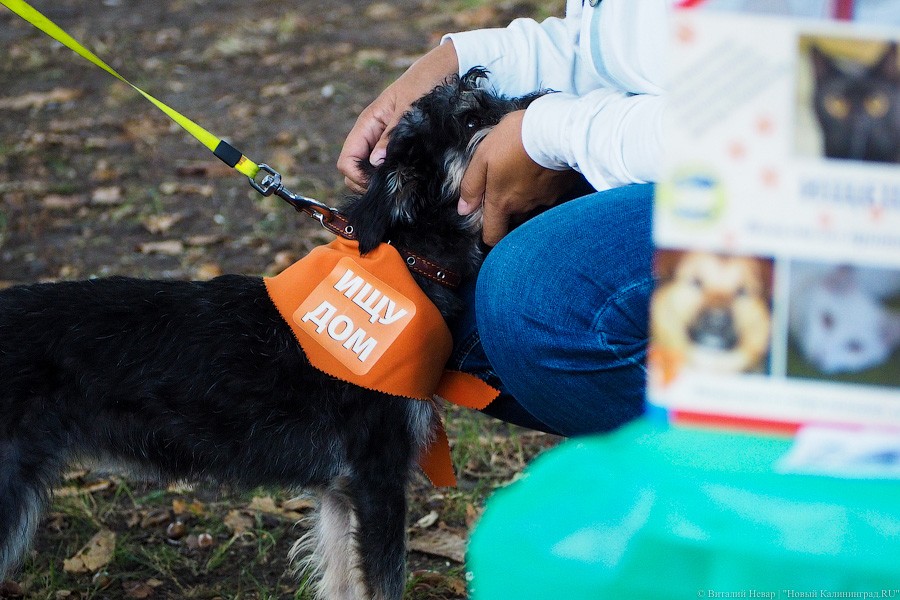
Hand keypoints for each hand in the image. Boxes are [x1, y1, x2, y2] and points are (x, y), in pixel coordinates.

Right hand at [337, 41, 458, 193]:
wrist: (439, 72)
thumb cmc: (422, 84)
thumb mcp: (407, 110)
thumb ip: (390, 136)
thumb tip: (375, 162)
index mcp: (367, 124)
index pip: (346, 161)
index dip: (356, 176)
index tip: (378, 183)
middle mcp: (369, 135)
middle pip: (352, 170)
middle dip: (364, 183)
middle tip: (390, 186)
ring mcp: (380, 141)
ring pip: (366, 171)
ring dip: (377, 180)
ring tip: (399, 181)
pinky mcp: (394, 145)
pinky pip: (383, 166)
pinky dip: (389, 175)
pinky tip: (405, 175)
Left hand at [458, 111, 579, 245]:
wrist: (557, 129)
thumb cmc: (517, 140)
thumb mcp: (483, 157)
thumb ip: (472, 185)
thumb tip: (464, 208)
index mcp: (503, 202)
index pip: (493, 236)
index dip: (488, 233)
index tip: (487, 219)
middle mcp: (524, 206)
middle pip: (512, 217)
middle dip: (507, 205)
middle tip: (505, 180)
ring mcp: (545, 199)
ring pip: (530, 204)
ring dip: (525, 192)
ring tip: (524, 167)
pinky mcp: (561, 189)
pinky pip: (548, 192)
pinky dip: (542, 183)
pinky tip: (540, 165)